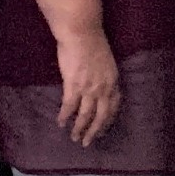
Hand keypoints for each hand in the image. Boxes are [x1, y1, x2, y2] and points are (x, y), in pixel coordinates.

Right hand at [52, 28, 120, 146]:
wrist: (82, 33)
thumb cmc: (93, 42)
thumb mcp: (106, 62)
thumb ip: (104, 77)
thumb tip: (98, 87)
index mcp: (113, 81)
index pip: (114, 107)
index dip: (108, 121)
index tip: (103, 130)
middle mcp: (104, 87)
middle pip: (101, 116)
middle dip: (95, 131)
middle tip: (88, 142)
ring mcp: (89, 88)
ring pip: (85, 115)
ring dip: (79, 129)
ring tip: (74, 138)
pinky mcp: (73, 85)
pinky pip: (69, 106)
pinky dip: (64, 116)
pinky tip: (60, 122)